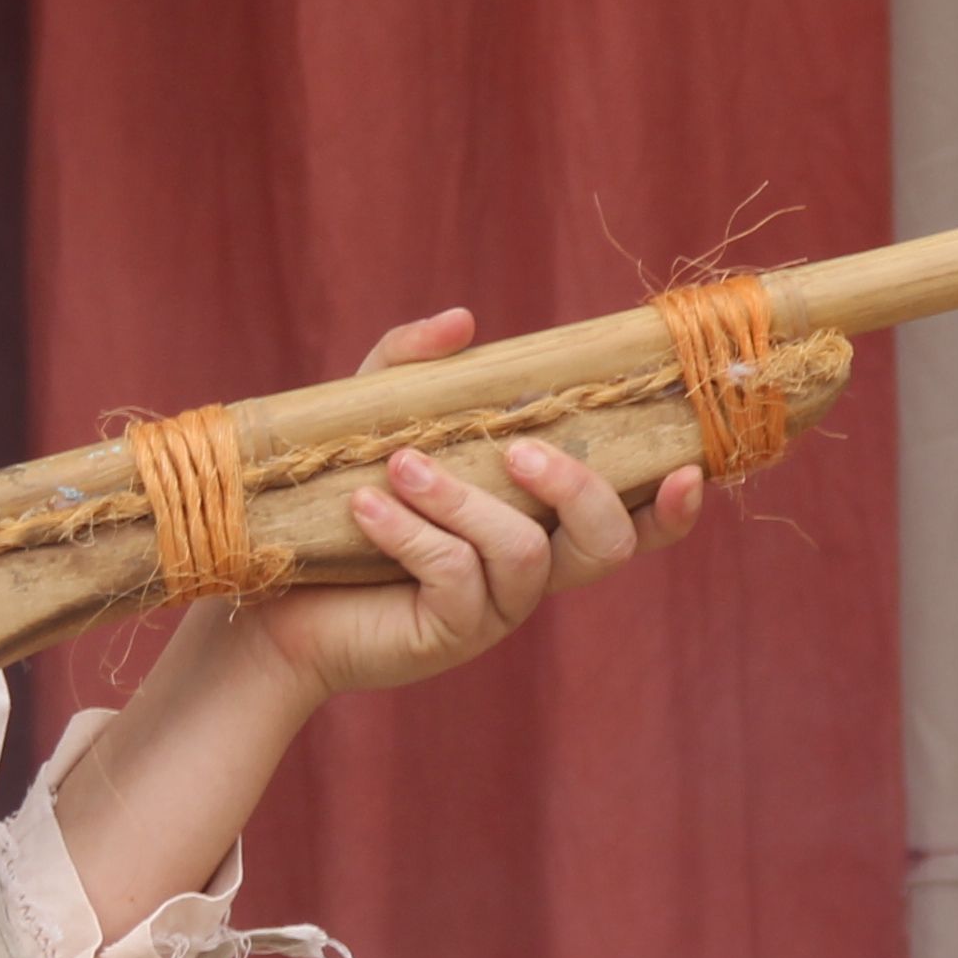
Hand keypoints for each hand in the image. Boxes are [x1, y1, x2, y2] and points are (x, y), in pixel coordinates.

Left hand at [228, 307, 704, 702]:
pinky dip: (412, 533)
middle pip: (608, 544)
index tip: (686, 467)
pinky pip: (454, 577)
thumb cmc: (334, 500)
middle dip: (579, 489)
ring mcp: (493, 609)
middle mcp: (531, 569)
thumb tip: (465, 321)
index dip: (673, 506)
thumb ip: (415, 367)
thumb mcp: (372, 417)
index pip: (631, 519)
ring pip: (523, 554)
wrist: (271, 594)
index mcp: (537, 519)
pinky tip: (366, 505)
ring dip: (463, 500)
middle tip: (519, 449)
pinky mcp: (446, 636)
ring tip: (399, 466)